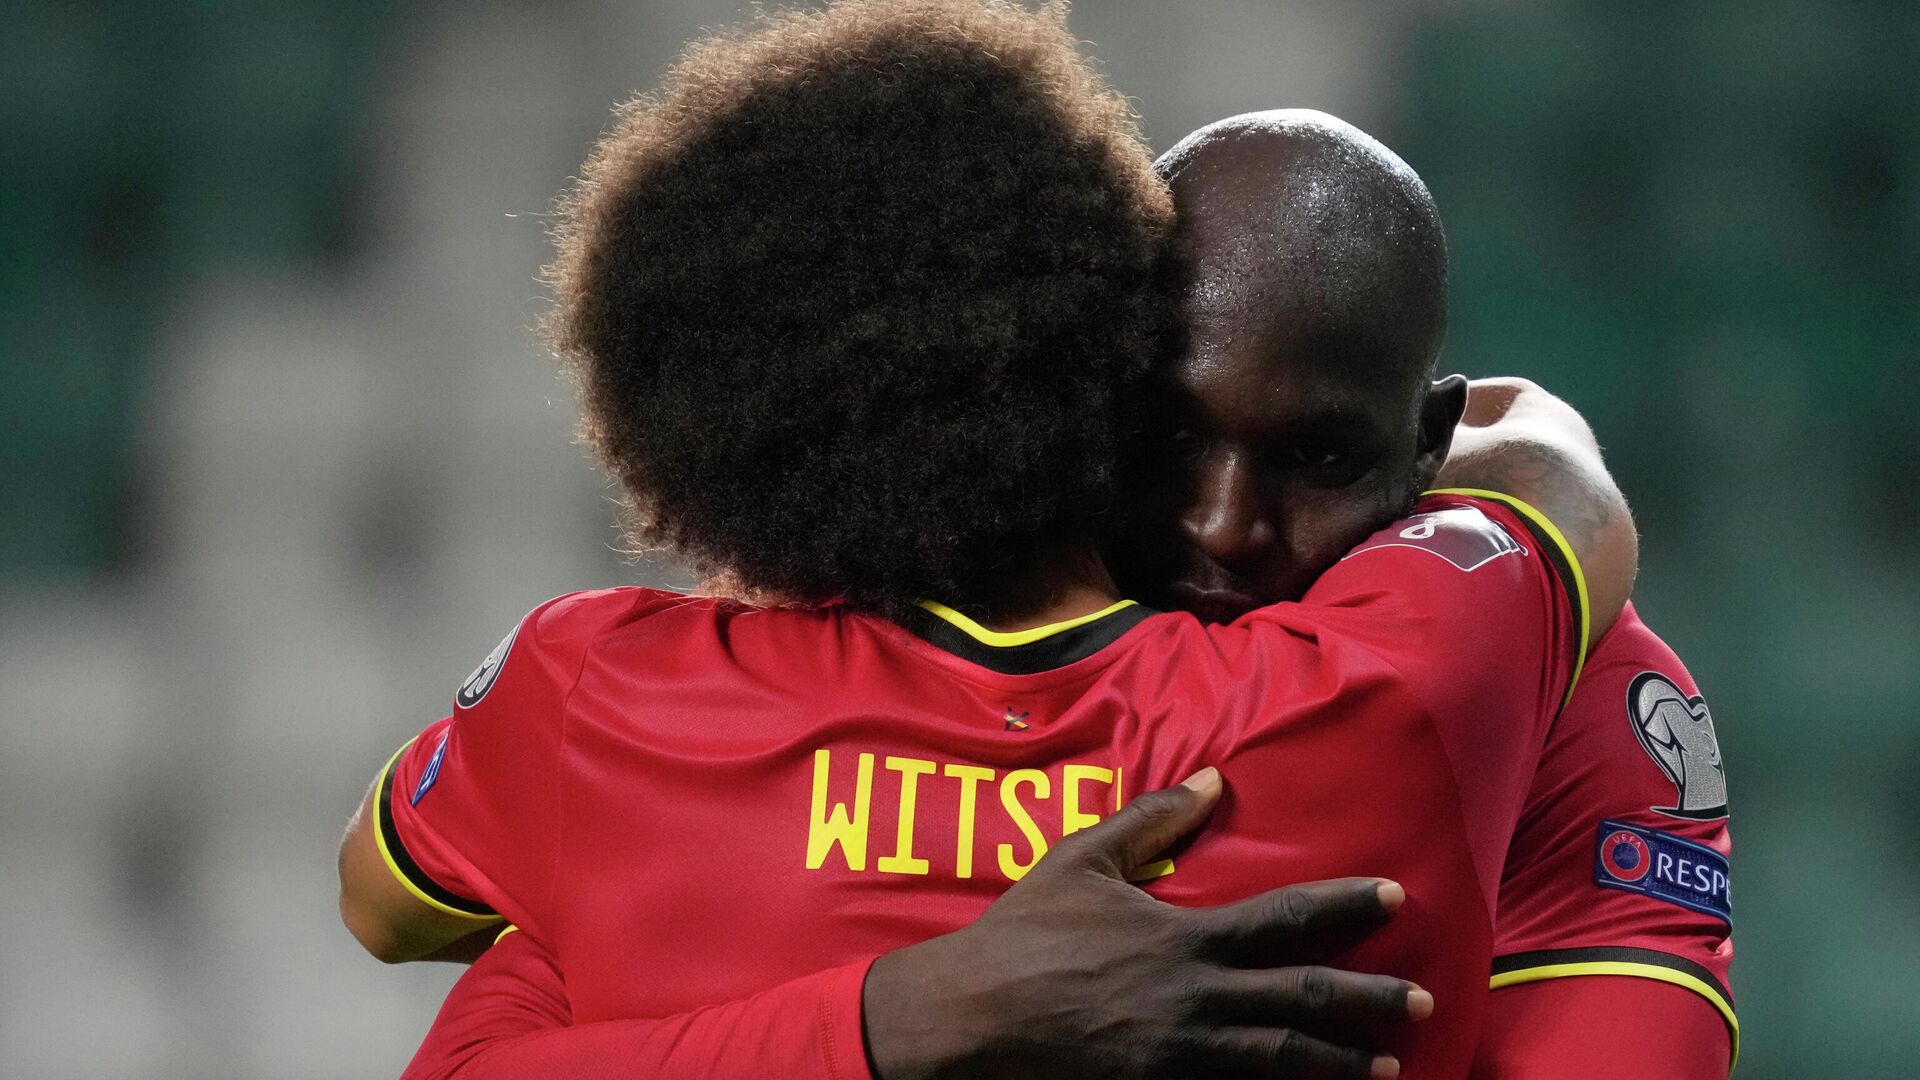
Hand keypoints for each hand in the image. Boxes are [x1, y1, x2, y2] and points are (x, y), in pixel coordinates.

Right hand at [863, 767, 1426, 1079]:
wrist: (972, 1017)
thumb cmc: (1025, 932)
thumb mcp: (1083, 859)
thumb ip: (1154, 820)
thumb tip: (1215, 782)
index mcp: (1185, 938)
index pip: (1287, 918)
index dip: (1346, 906)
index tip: (1394, 895)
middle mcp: (1196, 999)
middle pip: (1304, 1000)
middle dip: (1369, 1000)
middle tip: (1423, 1002)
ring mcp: (1180, 1053)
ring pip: (1280, 1059)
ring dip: (1339, 1061)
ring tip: (1385, 1065)